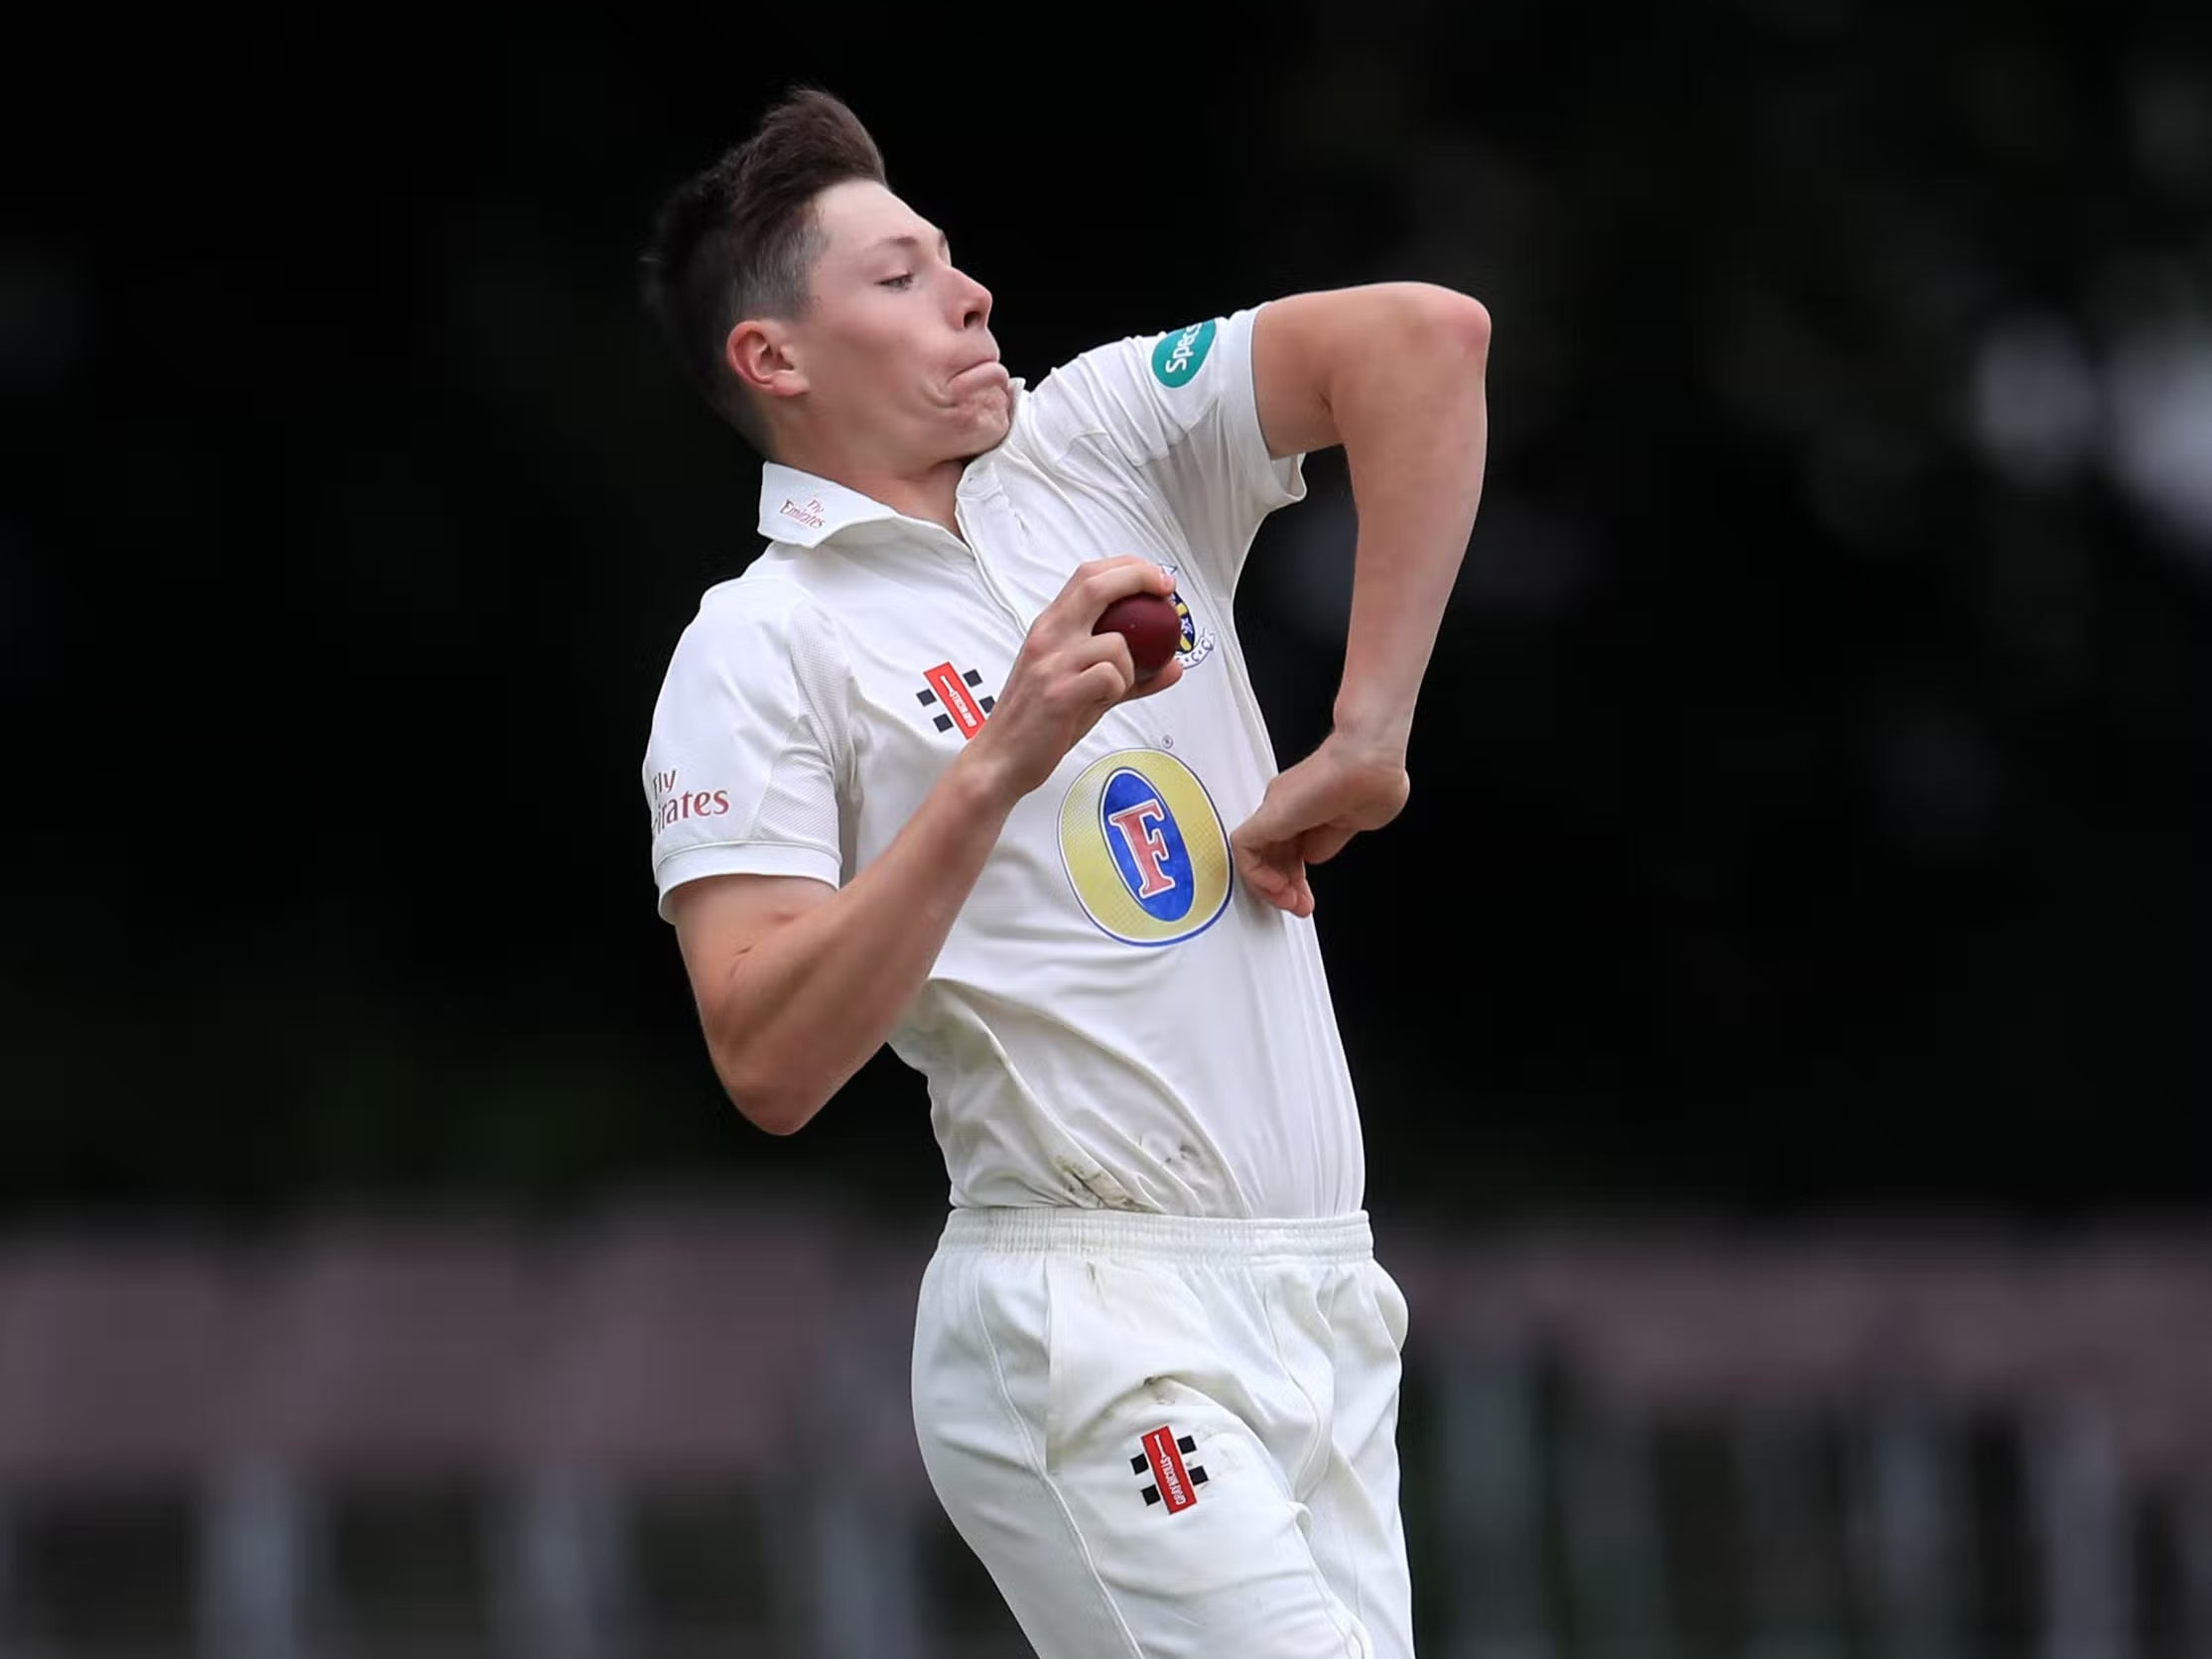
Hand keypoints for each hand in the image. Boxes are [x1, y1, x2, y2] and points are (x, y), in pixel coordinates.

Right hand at [964, 557, 1182, 802]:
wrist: (1000, 757)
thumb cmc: (1039, 720)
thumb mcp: (1084, 686)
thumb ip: (1129, 674)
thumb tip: (1171, 667)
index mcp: (1050, 627)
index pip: (1089, 575)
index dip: (1127, 567)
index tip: (1156, 577)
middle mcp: (1048, 637)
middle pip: (1096, 585)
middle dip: (1139, 578)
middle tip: (1166, 592)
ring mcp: (1051, 663)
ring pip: (1115, 643)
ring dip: (1131, 666)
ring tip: (1115, 688)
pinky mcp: (1058, 693)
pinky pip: (1109, 677)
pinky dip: (1119, 688)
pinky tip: (1101, 701)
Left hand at [1230, 731, 1410, 916]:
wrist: (1372, 758)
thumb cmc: (1375, 778)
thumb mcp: (1355, 823)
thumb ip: (1328, 841)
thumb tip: (1314, 857)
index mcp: (1309, 806)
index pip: (1289, 849)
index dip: (1296, 879)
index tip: (1306, 900)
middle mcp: (1288, 804)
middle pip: (1272, 854)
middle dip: (1283, 887)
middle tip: (1298, 906)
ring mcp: (1277, 808)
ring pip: (1254, 853)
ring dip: (1269, 887)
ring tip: (1289, 902)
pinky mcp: (1269, 814)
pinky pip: (1245, 849)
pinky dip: (1255, 875)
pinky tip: (1276, 888)